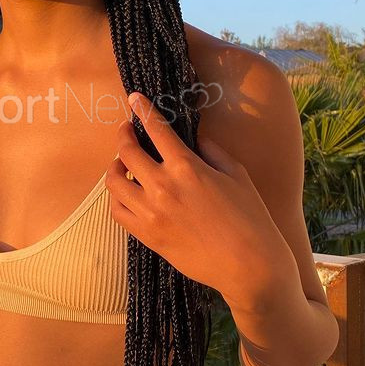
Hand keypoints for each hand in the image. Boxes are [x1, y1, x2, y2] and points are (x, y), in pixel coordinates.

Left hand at [104, 91, 288, 309]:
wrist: (249, 267)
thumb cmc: (250, 218)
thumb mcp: (236, 174)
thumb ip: (211, 151)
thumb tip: (193, 139)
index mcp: (186, 167)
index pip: (155, 128)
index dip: (142, 109)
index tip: (134, 98)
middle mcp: (163, 187)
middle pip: (126, 151)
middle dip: (122, 134)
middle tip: (125, 130)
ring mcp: (151, 213)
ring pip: (113, 182)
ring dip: (114, 167)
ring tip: (122, 164)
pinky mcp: (147, 235)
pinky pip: (118, 211)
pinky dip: (117, 197)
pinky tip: (126, 193)